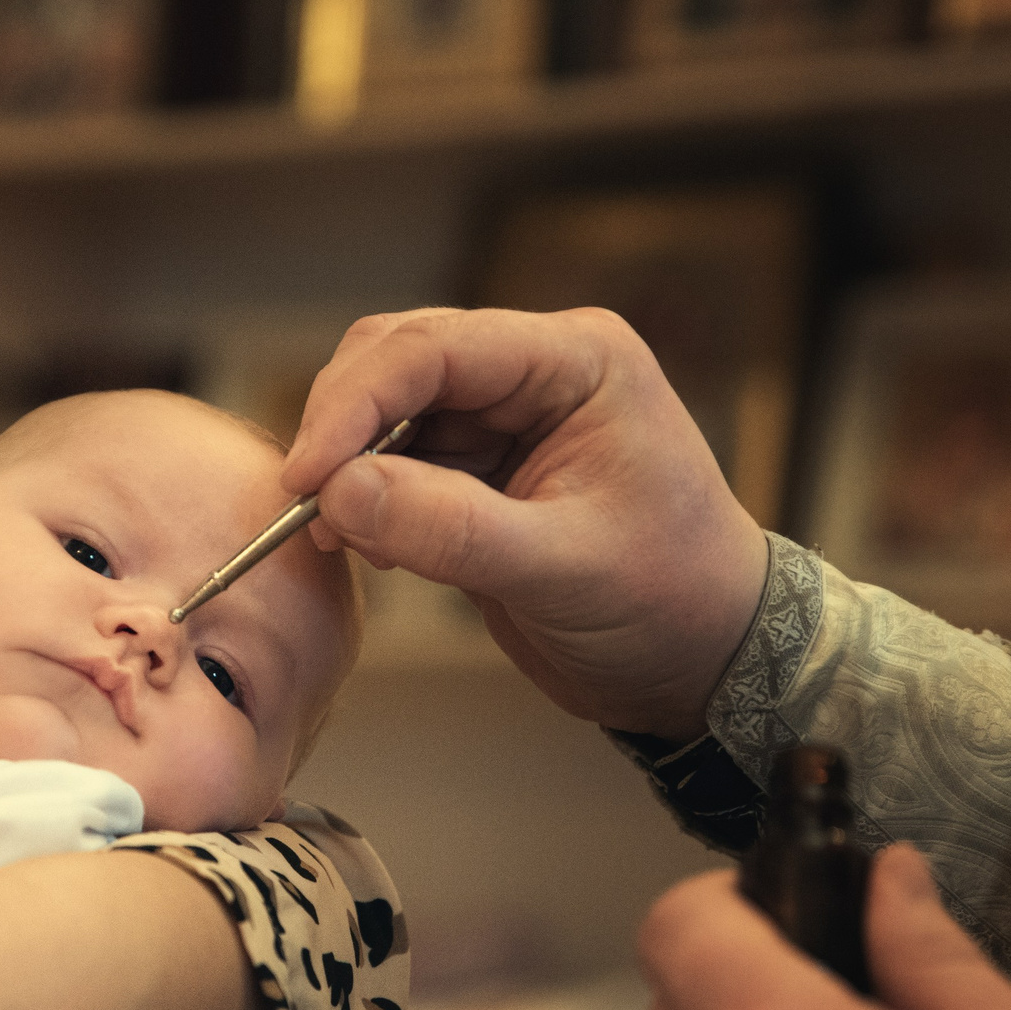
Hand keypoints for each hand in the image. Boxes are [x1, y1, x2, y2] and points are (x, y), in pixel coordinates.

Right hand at [283, 306, 766, 739]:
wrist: (703, 661)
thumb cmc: (671, 601)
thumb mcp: (563, 571)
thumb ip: (450, 529)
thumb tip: (338, 494)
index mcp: (576, 360)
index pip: (435, 348)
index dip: (356, 403)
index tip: (307, 475)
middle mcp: (533, 372)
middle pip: (395, 361)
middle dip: (342, 429)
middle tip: (307, 506)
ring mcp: (502, 419)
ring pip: (384, 411)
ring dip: (347, 469)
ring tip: (338, 536)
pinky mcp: (476, 470)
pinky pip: (392, 463)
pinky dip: (363, 500)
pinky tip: (367, 546)